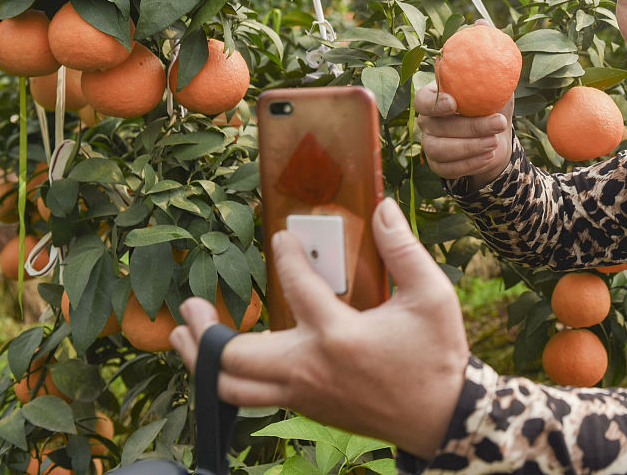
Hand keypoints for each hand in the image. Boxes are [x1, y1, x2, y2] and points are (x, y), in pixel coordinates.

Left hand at [170, 199, 469, 459]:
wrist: (441, 418)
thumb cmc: (436, 355)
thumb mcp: (432, 296)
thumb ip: (403, 250)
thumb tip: (384, 207)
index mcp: (338, 335)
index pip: (295, 286)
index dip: (283, 255)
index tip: (281, 237)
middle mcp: (310, 368)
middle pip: (233, 355)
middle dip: (203, 331)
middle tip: (188, 305)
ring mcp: (304, 393)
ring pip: (232, 387)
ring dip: (202, 362)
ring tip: (185, 338)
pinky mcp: (307, 407)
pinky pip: (252, 398)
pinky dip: (230, 378)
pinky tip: (227, 361)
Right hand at [414, 79, 513, 184]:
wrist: (496, 137)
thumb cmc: (493, 107)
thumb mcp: (497, 91)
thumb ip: (495, 80)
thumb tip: (500, 67)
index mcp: (435, 97)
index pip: (422, 99)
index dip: (434, 103)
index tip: (454, 104)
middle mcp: (427, 120)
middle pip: (437, 126)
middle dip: (471, 127)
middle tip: (499, 123)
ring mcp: (429, 144)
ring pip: (439, 150)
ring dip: (470, 148)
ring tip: (495, 142)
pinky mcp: (438, 164)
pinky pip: (447, 169)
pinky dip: (470, 164)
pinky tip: (489, 157)